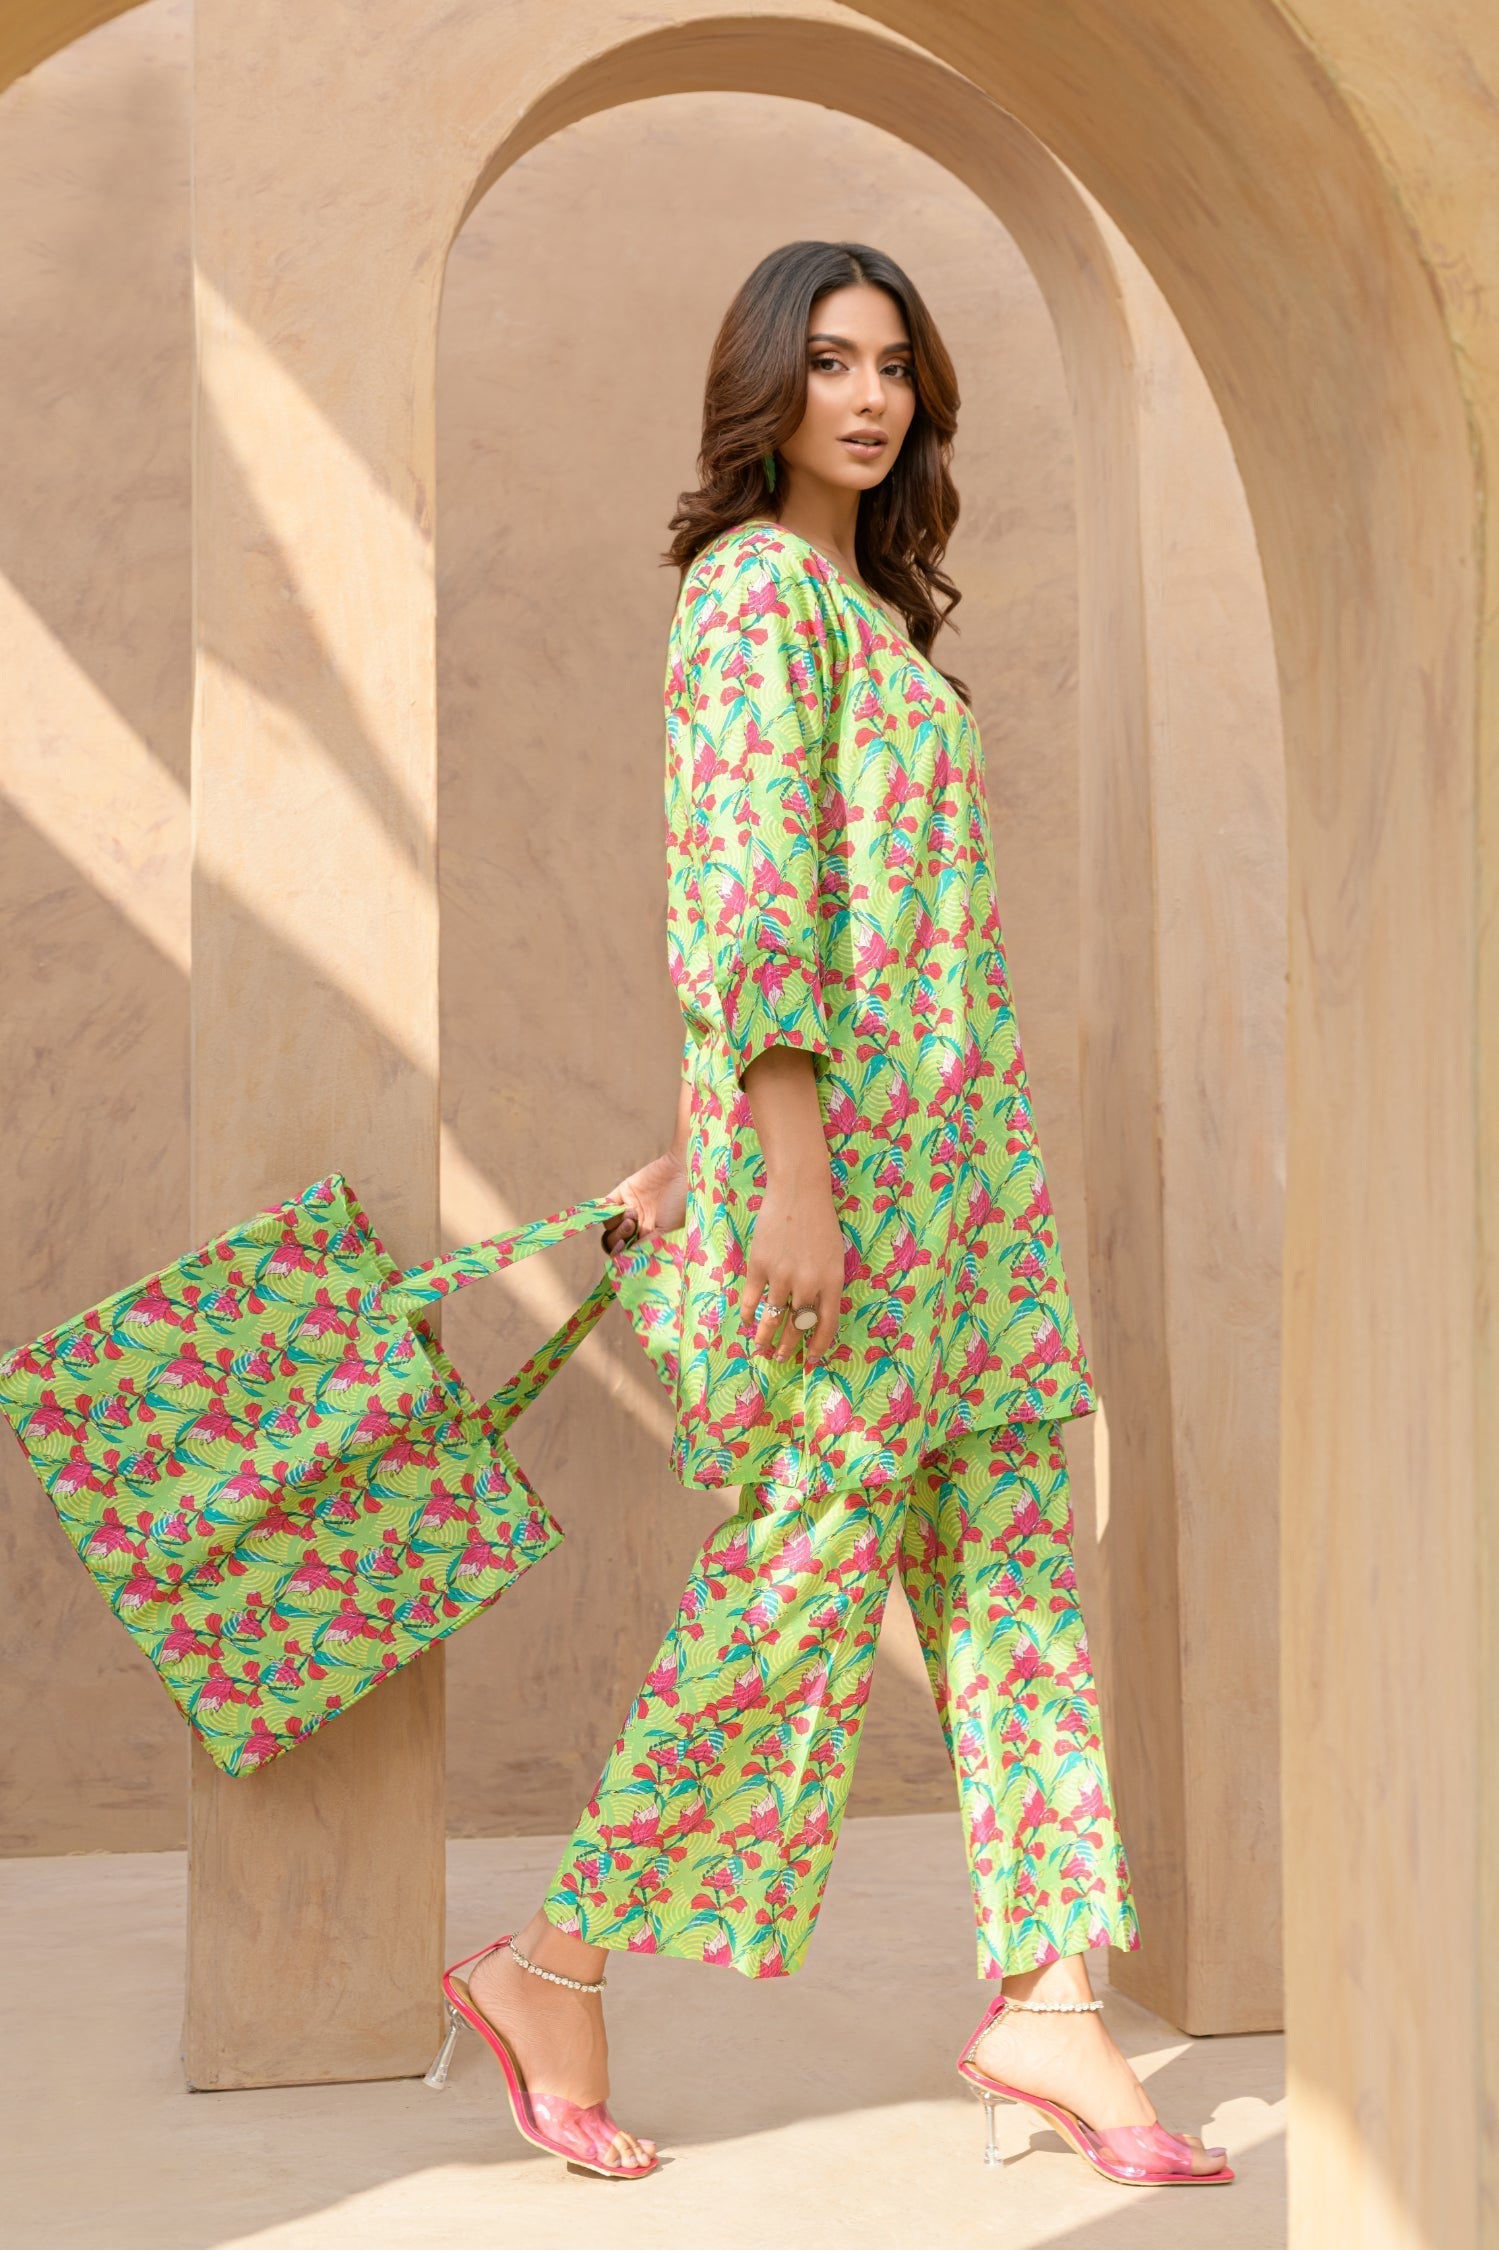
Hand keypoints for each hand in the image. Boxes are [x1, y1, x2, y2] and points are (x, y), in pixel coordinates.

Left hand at [599, 1148, 687, 1252]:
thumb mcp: (666, 1232)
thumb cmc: (681, 1205)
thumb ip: (646, 1248)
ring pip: (610, 1225)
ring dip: (617, 1223)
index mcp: (650, 1238)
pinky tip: (618, 1209)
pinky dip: (605, 1210)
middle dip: (619, 1237)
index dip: (621, 1255)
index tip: (622, 1251)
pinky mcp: (623, 1193)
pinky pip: (605, 1206)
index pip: (628, 1253)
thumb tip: (626, 1266)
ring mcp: (630, 1209)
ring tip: (632, 1214)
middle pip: (615, 1241)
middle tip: (631, 1226)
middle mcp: (638, 1226)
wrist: (684, 1172)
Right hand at [738, 1165, 844, 1366]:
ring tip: (761, 1347)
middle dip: (788, 1346)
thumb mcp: (834, 1256)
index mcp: (832, 1282)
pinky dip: (749, 1314)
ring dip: (765, 1337)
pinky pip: (752, 1300)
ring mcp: (782, 1276)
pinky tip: (748, 1321)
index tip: (810, 1358)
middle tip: (781, 1357)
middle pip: (797, 1326)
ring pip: (772, 1318)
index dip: (818, 1345)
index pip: (826, 1324)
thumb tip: (811, 1312)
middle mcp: (808, 1284)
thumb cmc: (821, 1222)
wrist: (799, 1193)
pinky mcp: (759, 1267)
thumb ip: (825, 1284)